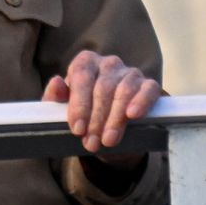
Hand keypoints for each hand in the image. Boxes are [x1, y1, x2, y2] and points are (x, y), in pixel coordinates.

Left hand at [43, 50, 161, 157]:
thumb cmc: (83, 113)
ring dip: (115, 119)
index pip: (81, 77)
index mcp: (85, 62)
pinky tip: (133, 115)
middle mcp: (108, 63)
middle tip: (91, 142)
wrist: (109, 130)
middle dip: (96, 119)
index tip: (77, 129)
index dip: (79, 105)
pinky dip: (141, 102)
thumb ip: (55, 96)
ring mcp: (131, 72)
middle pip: (102, 88)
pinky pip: (148, 90)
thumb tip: (56, 82)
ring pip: (123, 92)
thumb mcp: (63, 107)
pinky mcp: (150, 85)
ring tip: (108, 141)